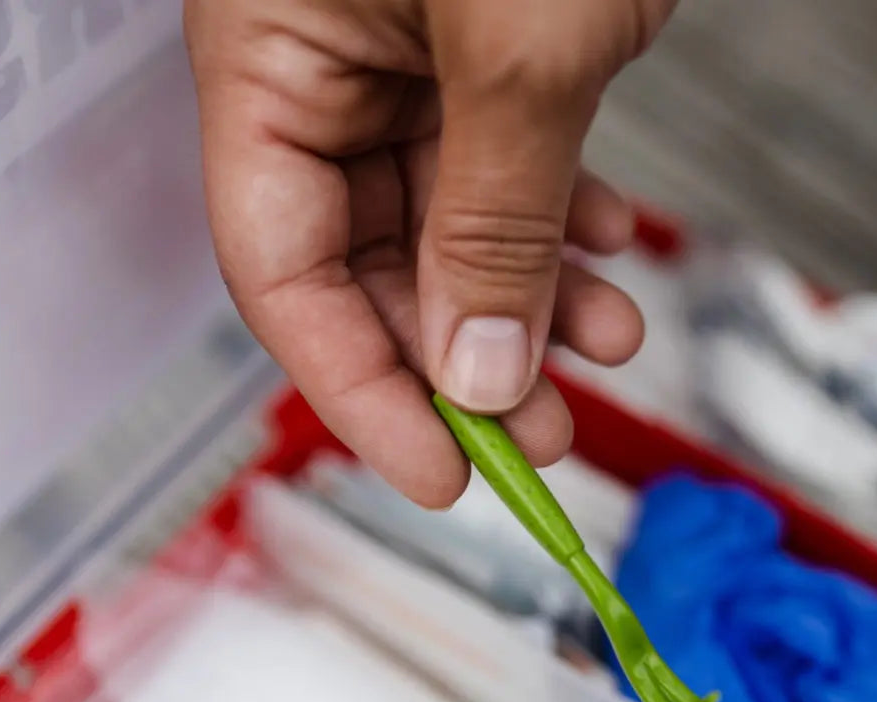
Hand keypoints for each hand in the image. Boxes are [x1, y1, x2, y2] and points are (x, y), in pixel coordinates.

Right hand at [184, 0, 675, 506]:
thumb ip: (493, 221)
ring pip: (454, 231)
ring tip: (605, 341)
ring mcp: (400, 61)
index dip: (361, 393)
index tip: (440, 472)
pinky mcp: (475, 52)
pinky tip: (606, 245)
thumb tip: (478, 374)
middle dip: (468, 360)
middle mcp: (322, 70)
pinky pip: (507, 169)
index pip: (282, 275)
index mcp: (269, 56)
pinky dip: (560, 220)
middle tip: (539, 430)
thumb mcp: (519, 54)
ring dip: (535, 299)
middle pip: (372, 271)